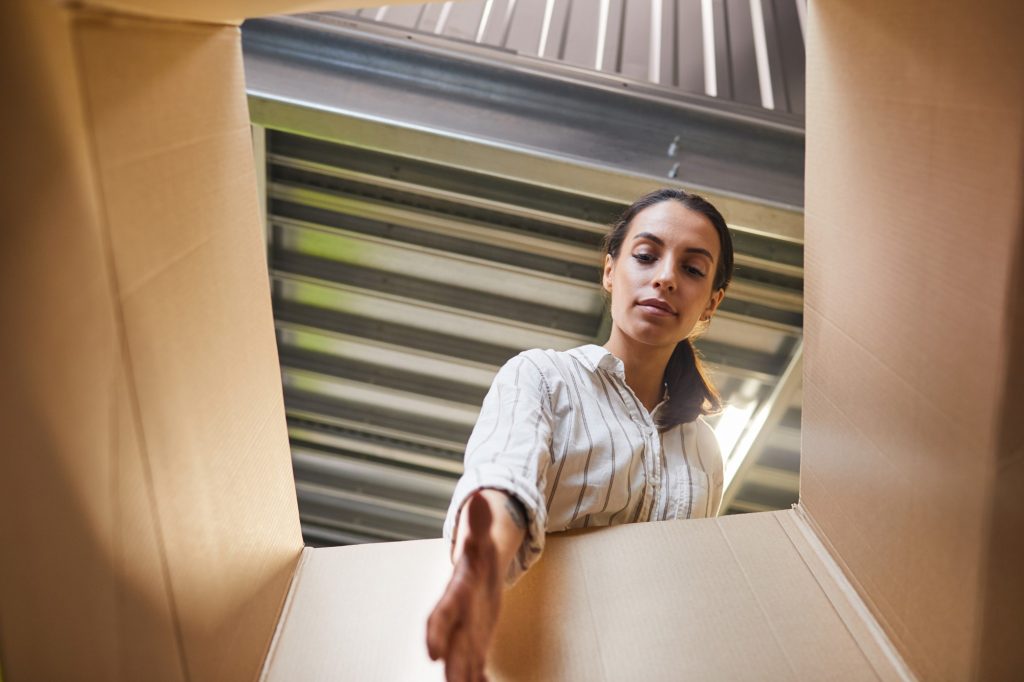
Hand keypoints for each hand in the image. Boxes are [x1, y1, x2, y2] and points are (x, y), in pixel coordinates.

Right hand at [426, 493, 503, 681]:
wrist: (479, 563)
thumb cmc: (479, 551)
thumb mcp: (482, 536)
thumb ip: (480, 522)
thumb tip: (481, 498)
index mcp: (457, 592)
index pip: (443, 613)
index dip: (436, 632)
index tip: (431, 653)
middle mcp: (458, 616)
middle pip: (451, 643)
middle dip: (451, 665)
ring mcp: (468, 629)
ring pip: (463, 658)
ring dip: (464, 676)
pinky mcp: (478, 638)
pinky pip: (477, 663)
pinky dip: (479, 677)